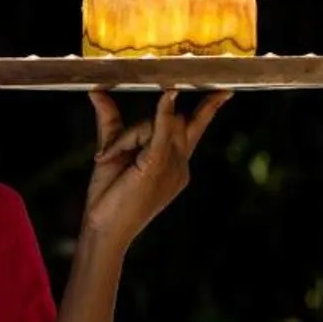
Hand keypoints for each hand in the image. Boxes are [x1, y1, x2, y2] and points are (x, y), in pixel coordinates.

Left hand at [84, 88, 227, 249]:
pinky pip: (163, 131)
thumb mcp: (112, 152)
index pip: (195, 129)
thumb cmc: (109, 196)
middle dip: (162, 121)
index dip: (209, 109)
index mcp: (175, 163)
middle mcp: (180, 164)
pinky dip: (164, 112)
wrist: (104, 230)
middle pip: (178, 123)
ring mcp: (174, 165)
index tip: (225, 91)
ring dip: (128, 136)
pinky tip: (169, 95)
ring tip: (106, 159)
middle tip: (150, 131)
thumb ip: (111, 121)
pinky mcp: (158, 164)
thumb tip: (97, 92)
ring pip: (161, 125)